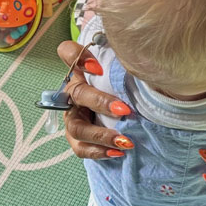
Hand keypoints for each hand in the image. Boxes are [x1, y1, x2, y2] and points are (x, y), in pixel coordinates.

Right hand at [55, 39, 133, 159]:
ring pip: (77, 128)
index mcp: (80, 72)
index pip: (68, 52)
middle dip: (100, 102)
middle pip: (78, 94)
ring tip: (125, 141)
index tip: (98, 66)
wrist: (117, 116)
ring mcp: (72, 118)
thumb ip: (122, 63)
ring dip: (101, 136)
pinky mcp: (77, 139)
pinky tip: (118, 152)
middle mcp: (72, 93)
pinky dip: (99, 152)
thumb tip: (136, 56)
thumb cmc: (119, 89)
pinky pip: (82, 148)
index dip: (78, 57)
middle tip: (124, 110)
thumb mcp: (120, 74)